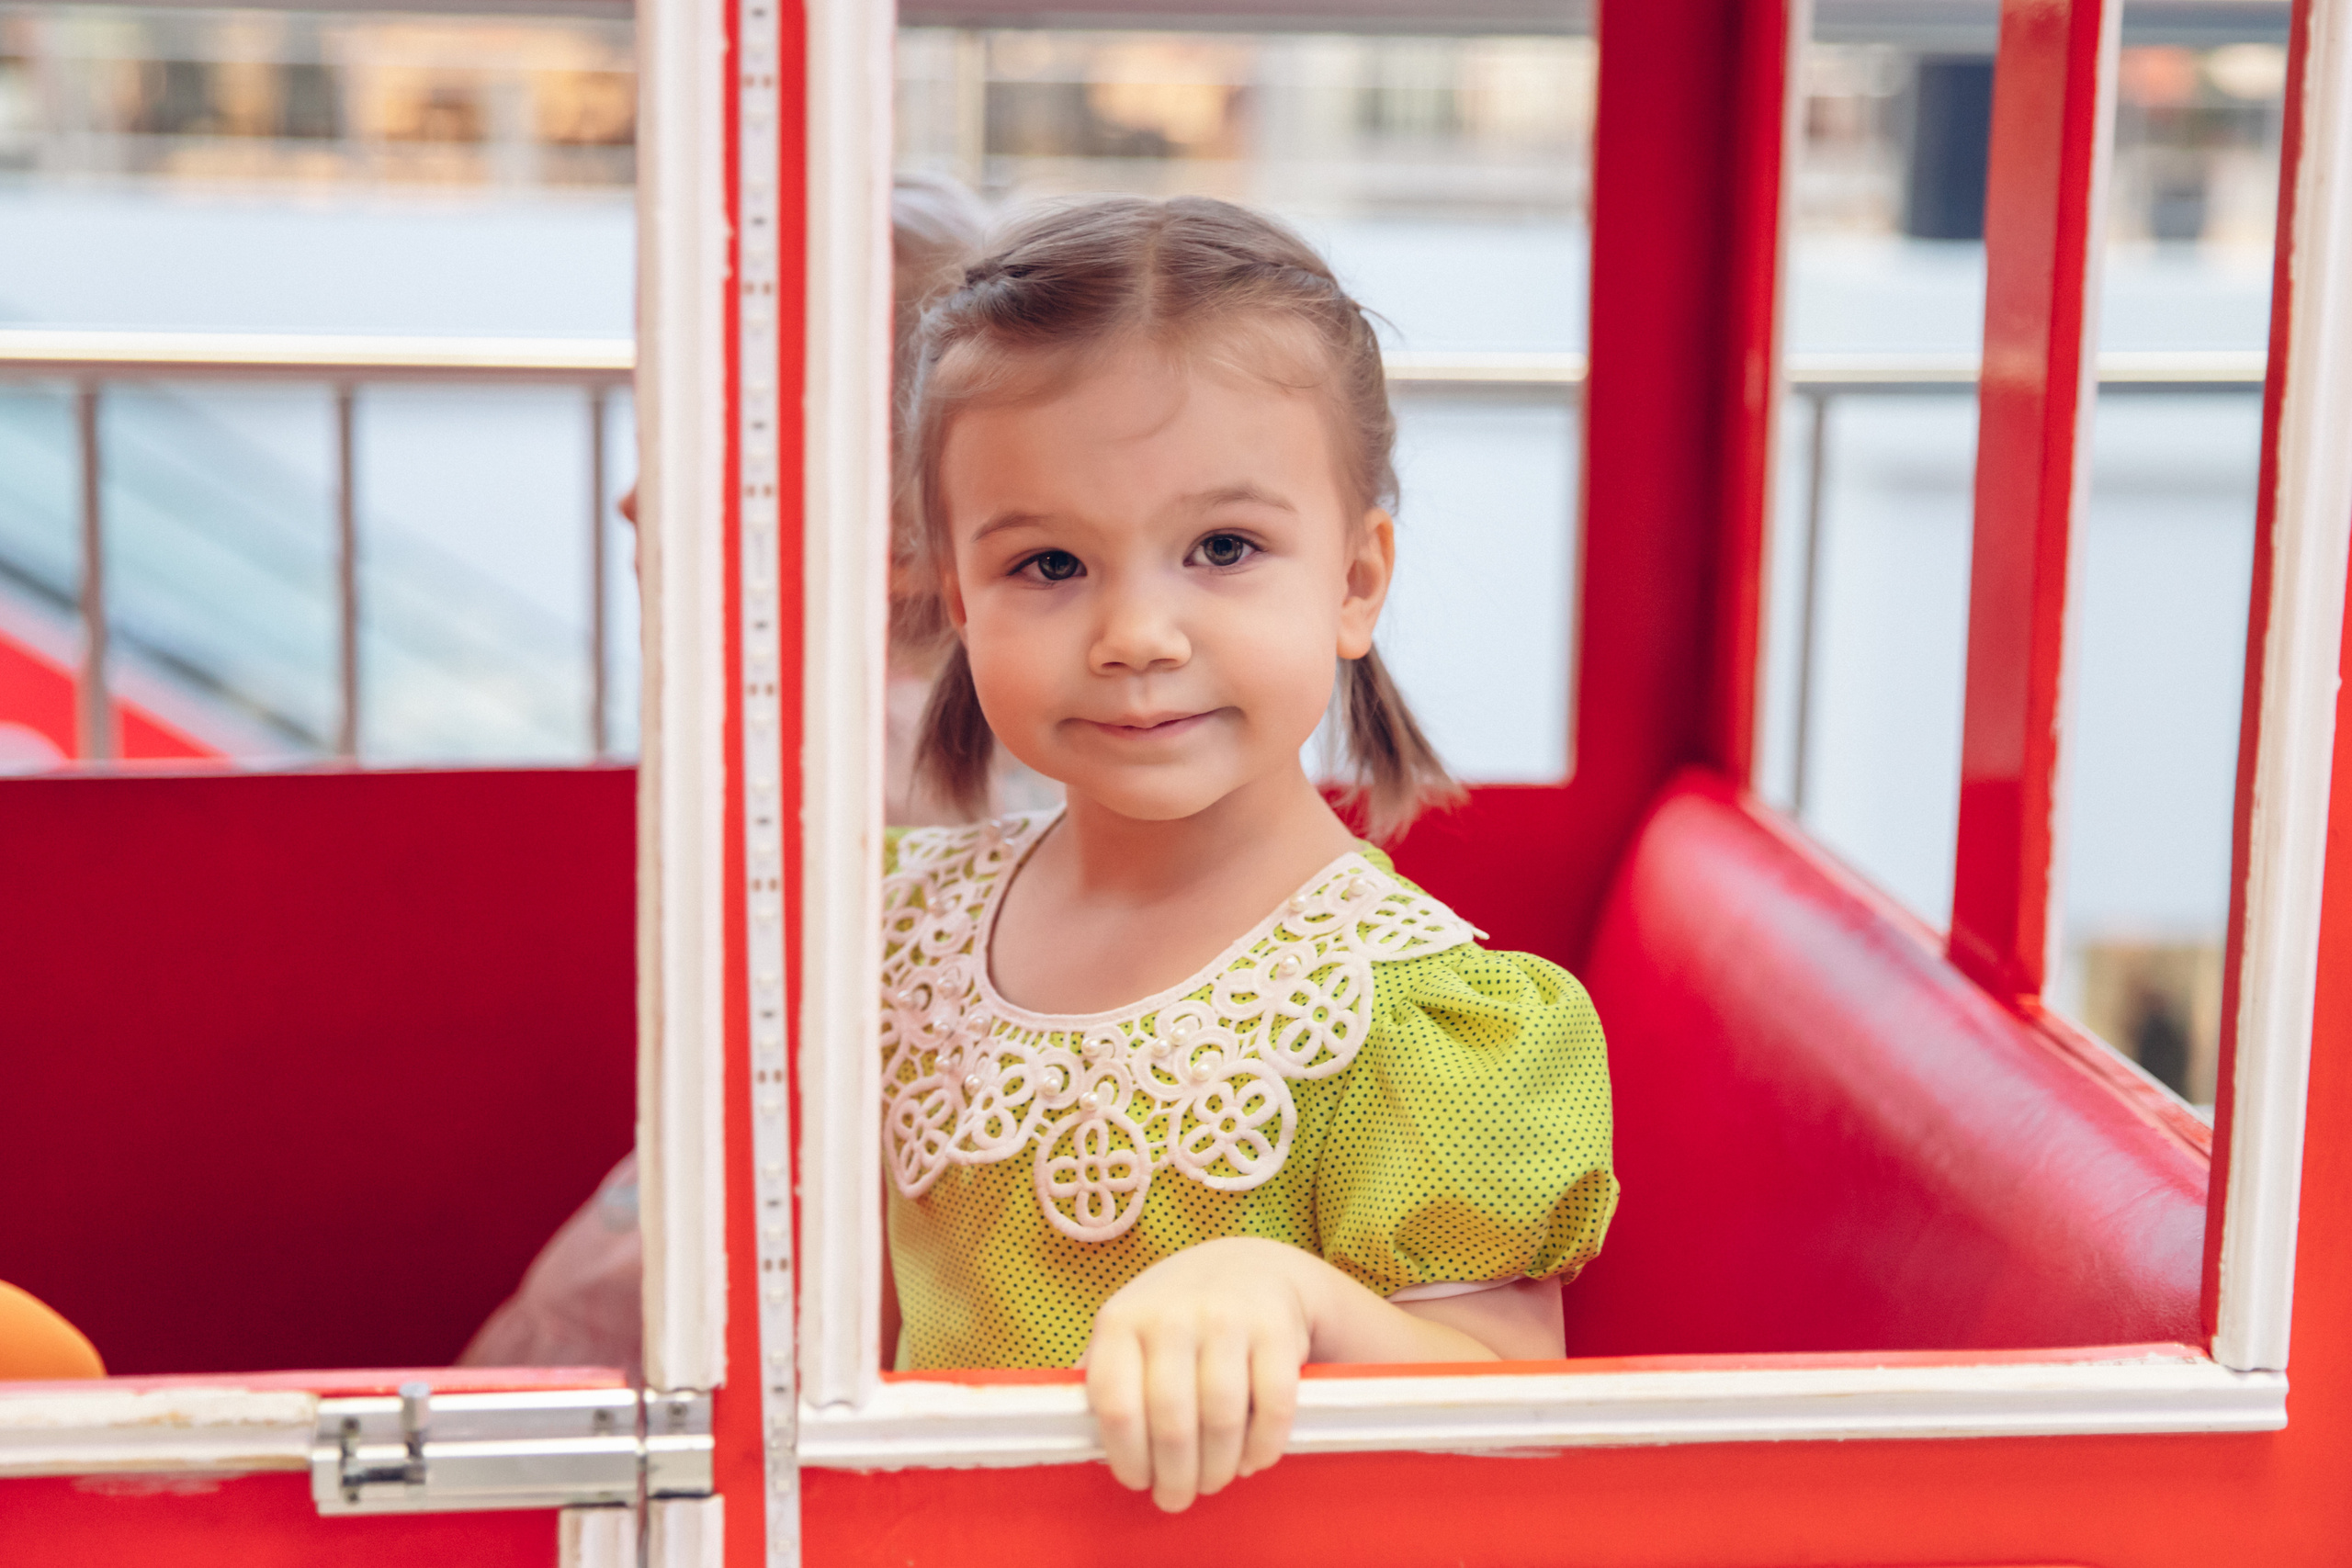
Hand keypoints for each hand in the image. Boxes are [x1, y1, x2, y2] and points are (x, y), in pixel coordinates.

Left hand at [1081, 1237, 1512, 1511]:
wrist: (1252, 1265)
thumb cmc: (1178, 1315)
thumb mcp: (1130, 1328)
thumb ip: (1106, 1376)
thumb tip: (1076, 1437)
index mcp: (1123, 1321)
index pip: (1116, 1407)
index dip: (1127, 1458)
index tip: (1138, 1482)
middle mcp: (1172, 1315)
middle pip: (1170, 1424)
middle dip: (1175, 1478)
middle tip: (1178, 1498)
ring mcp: (1227, 1318)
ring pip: (1220, 1420)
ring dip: (1218, 1468)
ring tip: (1214, 1480)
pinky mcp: (1276, 1329)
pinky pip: (1272, 1408)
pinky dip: (1262, 1448)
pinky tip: (1252, 1459)